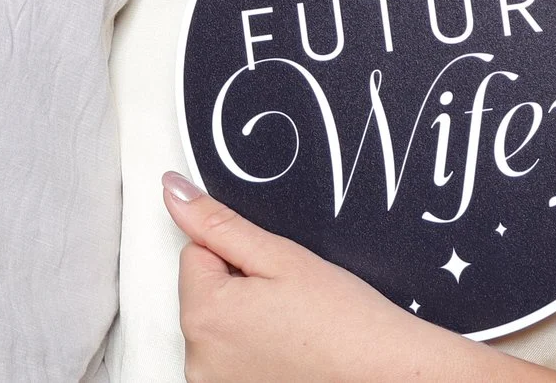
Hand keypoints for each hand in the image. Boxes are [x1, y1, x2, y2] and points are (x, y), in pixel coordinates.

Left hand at [165, 172, 470, 382]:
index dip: (239, 253)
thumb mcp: (280, 256)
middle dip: (238, 287)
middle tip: (288, 300)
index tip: (274, 273)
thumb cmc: (342, 319)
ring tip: (291, 327)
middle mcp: (198, 358)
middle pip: (203, 293)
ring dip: (244, 321)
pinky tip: (287, 350)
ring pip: (216, 326)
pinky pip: (226, 358)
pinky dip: (251, 352)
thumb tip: (174, 191)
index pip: (195, 252)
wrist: (381, 371)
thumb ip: (218, 224)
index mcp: (203, 314)